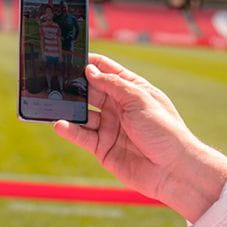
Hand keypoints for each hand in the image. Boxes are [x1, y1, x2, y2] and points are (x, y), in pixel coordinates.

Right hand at [54, 54, 226, 222]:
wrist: (173, 170)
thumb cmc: (164, 131)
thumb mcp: (139, 99)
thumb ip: (113, 84)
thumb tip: (90, 70)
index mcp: (131, 90)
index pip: (107, 70)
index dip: (90, 62)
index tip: (71, 56)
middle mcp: (119, 107)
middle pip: (90, 90)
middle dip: (74, 85)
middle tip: (55, 79)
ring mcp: (110, 127)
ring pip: (83, 113)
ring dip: (69, 108)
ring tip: (53, 101)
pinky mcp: (102, 147)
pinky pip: (82, 135)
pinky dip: (69, 129)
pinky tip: (60, 123)